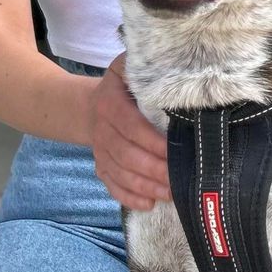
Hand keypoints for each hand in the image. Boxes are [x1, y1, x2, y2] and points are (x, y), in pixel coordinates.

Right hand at [90, 56, 169, 210]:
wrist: (92, 104)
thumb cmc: (123, 85)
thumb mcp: (126, 67)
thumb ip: (143, 66)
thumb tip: (177, 66)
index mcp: (110, 104)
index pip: (131, 125)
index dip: (152, 141)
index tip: (176, 150)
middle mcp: (101, 129)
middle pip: (127, 154)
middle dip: (154, 169)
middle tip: (179, 179)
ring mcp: (100, 151)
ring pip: (120, 173)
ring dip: (146, 186)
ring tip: (171, 194)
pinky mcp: (100, 166)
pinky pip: (111, 185)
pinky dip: (129, 197)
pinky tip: (149, 204)